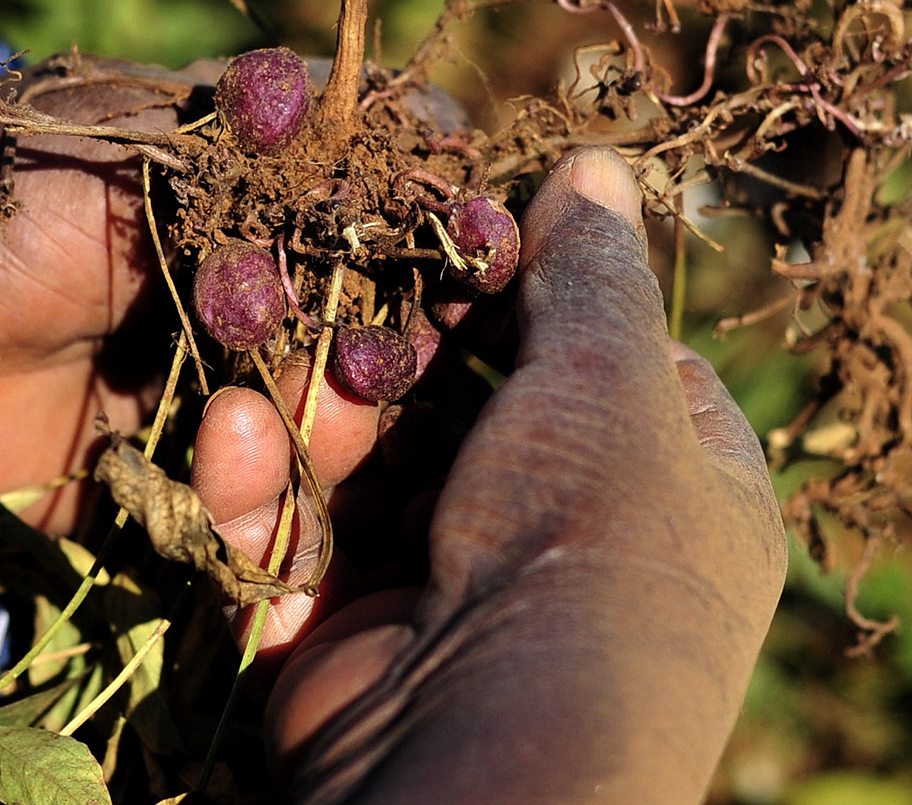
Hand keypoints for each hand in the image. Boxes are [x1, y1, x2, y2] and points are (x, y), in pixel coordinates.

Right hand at [187, 148, 787, 804]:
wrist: (490, 754)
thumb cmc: (588, 545)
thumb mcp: (608, 381)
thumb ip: (591, 273)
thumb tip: (597, 165)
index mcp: (679, 485)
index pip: (612, 358)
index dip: (537, 288)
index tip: (460, 227)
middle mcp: (573, 539)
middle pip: (467, 401)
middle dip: (391, 352)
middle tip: (340, 292)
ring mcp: (460, 592)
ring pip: (372, 464)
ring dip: (313, 417)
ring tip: (273, 383)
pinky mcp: (360, 640)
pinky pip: (308, 539)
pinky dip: (266, 493)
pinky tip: (232, 442)